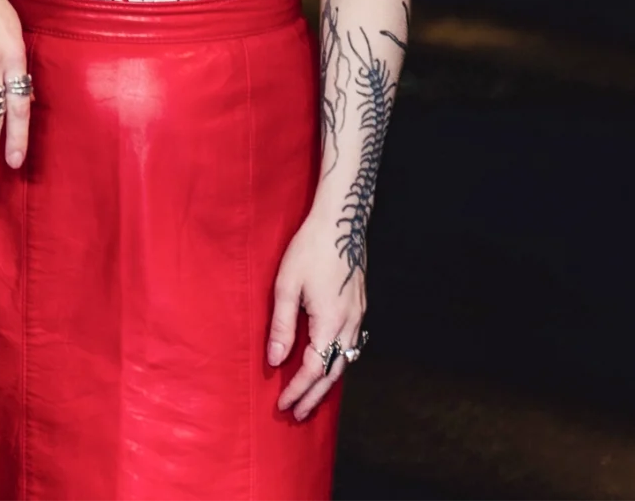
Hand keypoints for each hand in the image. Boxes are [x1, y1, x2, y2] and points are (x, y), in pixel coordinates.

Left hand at [265, 208, 364, 419]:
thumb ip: (281, 326)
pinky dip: (337, 362)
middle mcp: (349, 323)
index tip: (283, 404)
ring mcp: (358, 315)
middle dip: (314, 395)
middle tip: (296, 414)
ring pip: (345, 360)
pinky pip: (350, 344)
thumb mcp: (286, 286)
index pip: (313, 368)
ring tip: (310, 396)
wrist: (340, 221)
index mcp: (330, 321)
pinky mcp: (359, 306)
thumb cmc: (310, 248)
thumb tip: (274, 359)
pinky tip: (326, 363)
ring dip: (327, 381)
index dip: (297, 390)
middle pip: (333, 372)